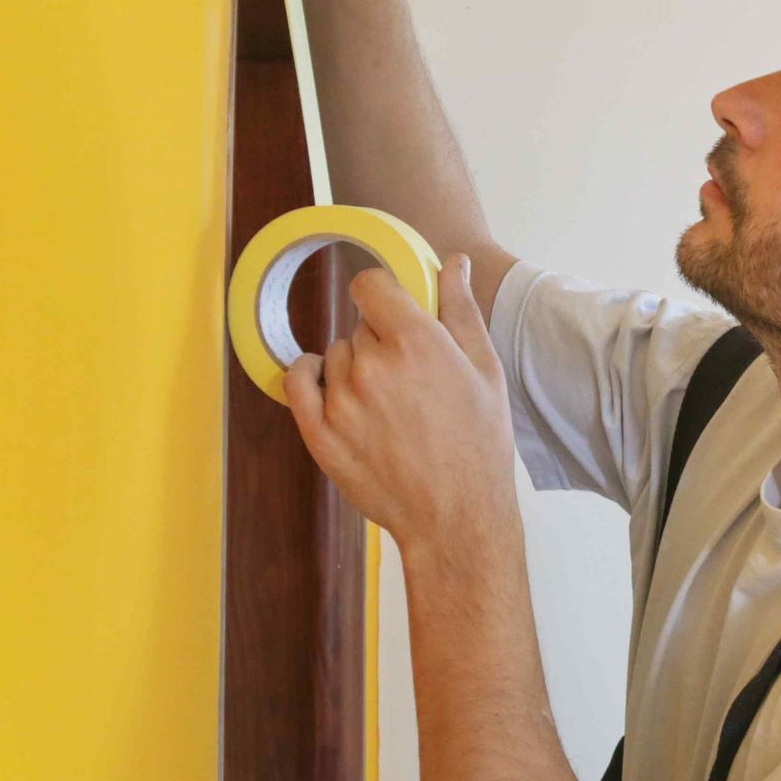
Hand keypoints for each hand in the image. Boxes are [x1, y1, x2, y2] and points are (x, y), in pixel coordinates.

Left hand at [282, 253, 519, 559]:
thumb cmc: (478, 445)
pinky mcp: (319, 433)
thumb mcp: (484, 369)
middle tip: (408, 380)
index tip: (391, 312)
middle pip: (357, 326)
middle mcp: (371, 366)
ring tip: (387, 405)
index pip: (369, 284)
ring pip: (334, 357)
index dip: (381, 295)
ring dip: (352, 369)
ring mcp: (340, 401)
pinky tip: (331, 389)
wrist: (455, 518)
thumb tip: (453, 262)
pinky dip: (309, 378)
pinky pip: (297, 381)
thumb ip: (460, 309)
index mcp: (415, 341)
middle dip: (378, 342)